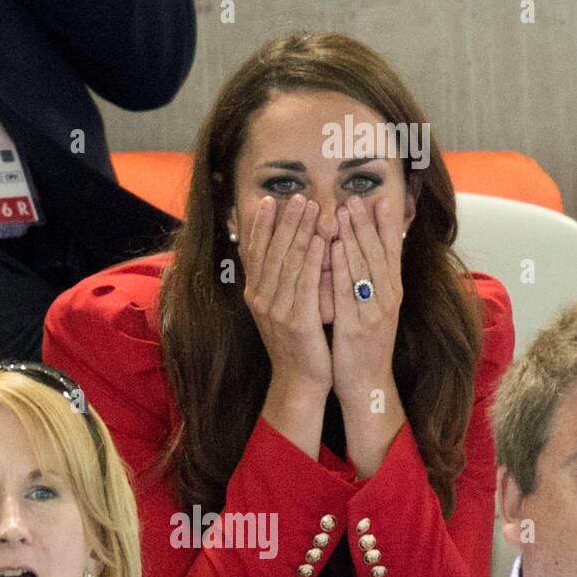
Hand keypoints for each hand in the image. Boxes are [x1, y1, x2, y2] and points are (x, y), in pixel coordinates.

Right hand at [241, 193, 332, 394]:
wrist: (299, 380)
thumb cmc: (297, 342)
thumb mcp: (280, 309)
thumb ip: (277, 281)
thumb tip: (277, 250)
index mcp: (255, 294)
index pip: (254, 252)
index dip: (261, 225)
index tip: (270, 200)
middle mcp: (260, 299)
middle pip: (272, 251)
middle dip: (285, 221)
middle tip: (298, 196)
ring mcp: (276, 311)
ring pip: (288, 263)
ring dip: (300, 232)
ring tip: (312, 208)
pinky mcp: (297, 322)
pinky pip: (305, 285)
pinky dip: (312, 260)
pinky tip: (321, 241)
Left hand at [328, 195, 403, 403]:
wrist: (367, 383)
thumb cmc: (364, 343)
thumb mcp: (373, 308)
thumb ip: (371, 281)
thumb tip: (365, 250)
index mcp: (392, 292)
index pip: (391, 252)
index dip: (386, 225)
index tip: (379, 198)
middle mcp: (388, 299)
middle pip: (378, 254)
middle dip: (367, 223)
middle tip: (357, 196)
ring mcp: (373, 312)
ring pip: (365, 268)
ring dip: (354, 237)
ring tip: (344, 211)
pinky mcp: (356, 327)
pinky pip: (347, 293)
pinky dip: (340, 268)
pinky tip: (331, 249)